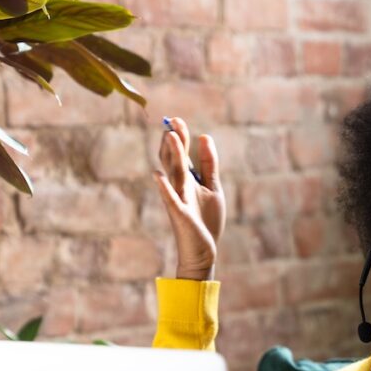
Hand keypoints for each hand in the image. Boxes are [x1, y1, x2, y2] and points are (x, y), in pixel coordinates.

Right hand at [153, 116, 225, 280]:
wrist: (203, 251)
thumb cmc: (206, 220)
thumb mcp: (212, 187)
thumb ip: (208, 164)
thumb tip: (204, 136)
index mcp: (187, 180)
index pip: (181, 154)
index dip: (180, 137)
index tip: (176, 120)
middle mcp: (179, 187)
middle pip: (175, 159)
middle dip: (174, 141)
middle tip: (172, 122)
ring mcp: (178, 200)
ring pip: (174, 174)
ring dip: (172, 156)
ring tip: (169, 137)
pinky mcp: (179, 214)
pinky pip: (170, 199)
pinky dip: (164, 188)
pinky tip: (158, 175)